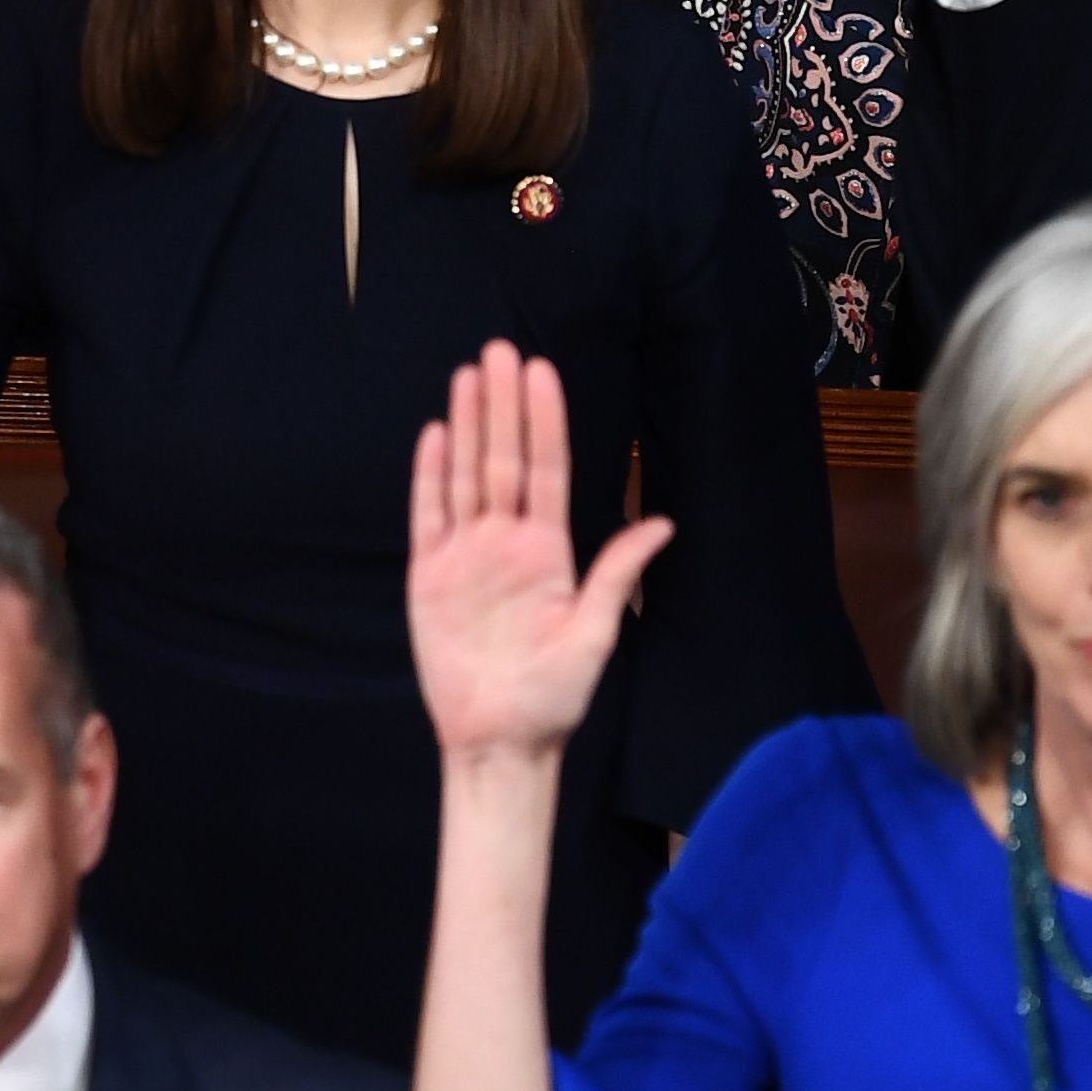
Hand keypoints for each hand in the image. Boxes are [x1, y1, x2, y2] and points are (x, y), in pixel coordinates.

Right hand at [405, 343, 669, 765]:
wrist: (499, 740)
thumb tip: (662, 523)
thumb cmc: (553, 696)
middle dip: (503, 405)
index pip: (547, 470)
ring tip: (468, 375)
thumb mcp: (594, 633)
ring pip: (466, 475)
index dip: (544, 421)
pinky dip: (431, 475)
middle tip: (500, 350)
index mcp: (549, 552)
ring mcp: (466, 554)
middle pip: (504, 460)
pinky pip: (429, 514)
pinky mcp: (430, 574)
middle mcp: (506, 542)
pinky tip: (436, 435)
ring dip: (468, 424)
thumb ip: (616, 573)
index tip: (541, 373)